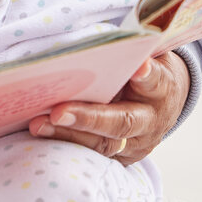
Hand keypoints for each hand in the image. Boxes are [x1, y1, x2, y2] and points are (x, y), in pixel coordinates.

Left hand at [25, 51, 189, 165]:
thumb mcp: (145, 54)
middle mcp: (152, 121)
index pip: (157, 81)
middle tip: (58, 111)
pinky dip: (65, 144)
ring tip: (38, 124)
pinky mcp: (121, 158)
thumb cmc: (144, 69)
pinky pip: (91, 155)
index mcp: (163, 88)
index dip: (147, 76)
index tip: (139, 66)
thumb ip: (129, 50)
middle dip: (89, 118)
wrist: (163, 102)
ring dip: (68, 135)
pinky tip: (41, 133)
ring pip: (103, 145)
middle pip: (123, 123)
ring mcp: (137, 144)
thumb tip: (97, 42)